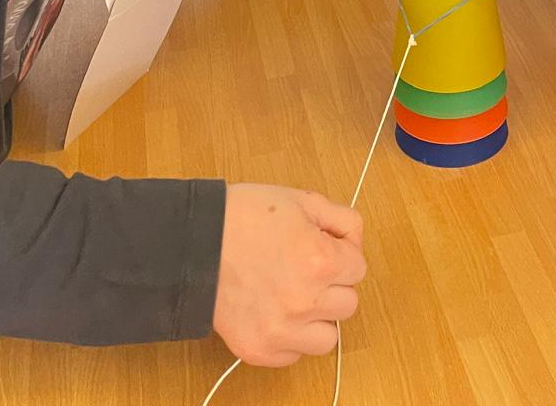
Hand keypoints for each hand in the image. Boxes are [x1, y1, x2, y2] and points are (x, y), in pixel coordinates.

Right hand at [213, 184, 365, 366]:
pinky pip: (294, 355)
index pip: (358, 268)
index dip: (342, 253)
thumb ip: (342, 220)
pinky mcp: (260, 349)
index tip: (323, 248)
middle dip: (332, 285)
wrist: (196, 242)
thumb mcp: (302, 200)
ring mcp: (282, 331)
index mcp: (320, 261)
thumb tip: (354, 243)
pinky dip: (290, 338)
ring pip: (328, 337)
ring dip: (317, 318)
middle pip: (348, 303)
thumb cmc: (246, 217)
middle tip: (306, 269)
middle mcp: (305, 302)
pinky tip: (274, 310)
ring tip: (295, 296)